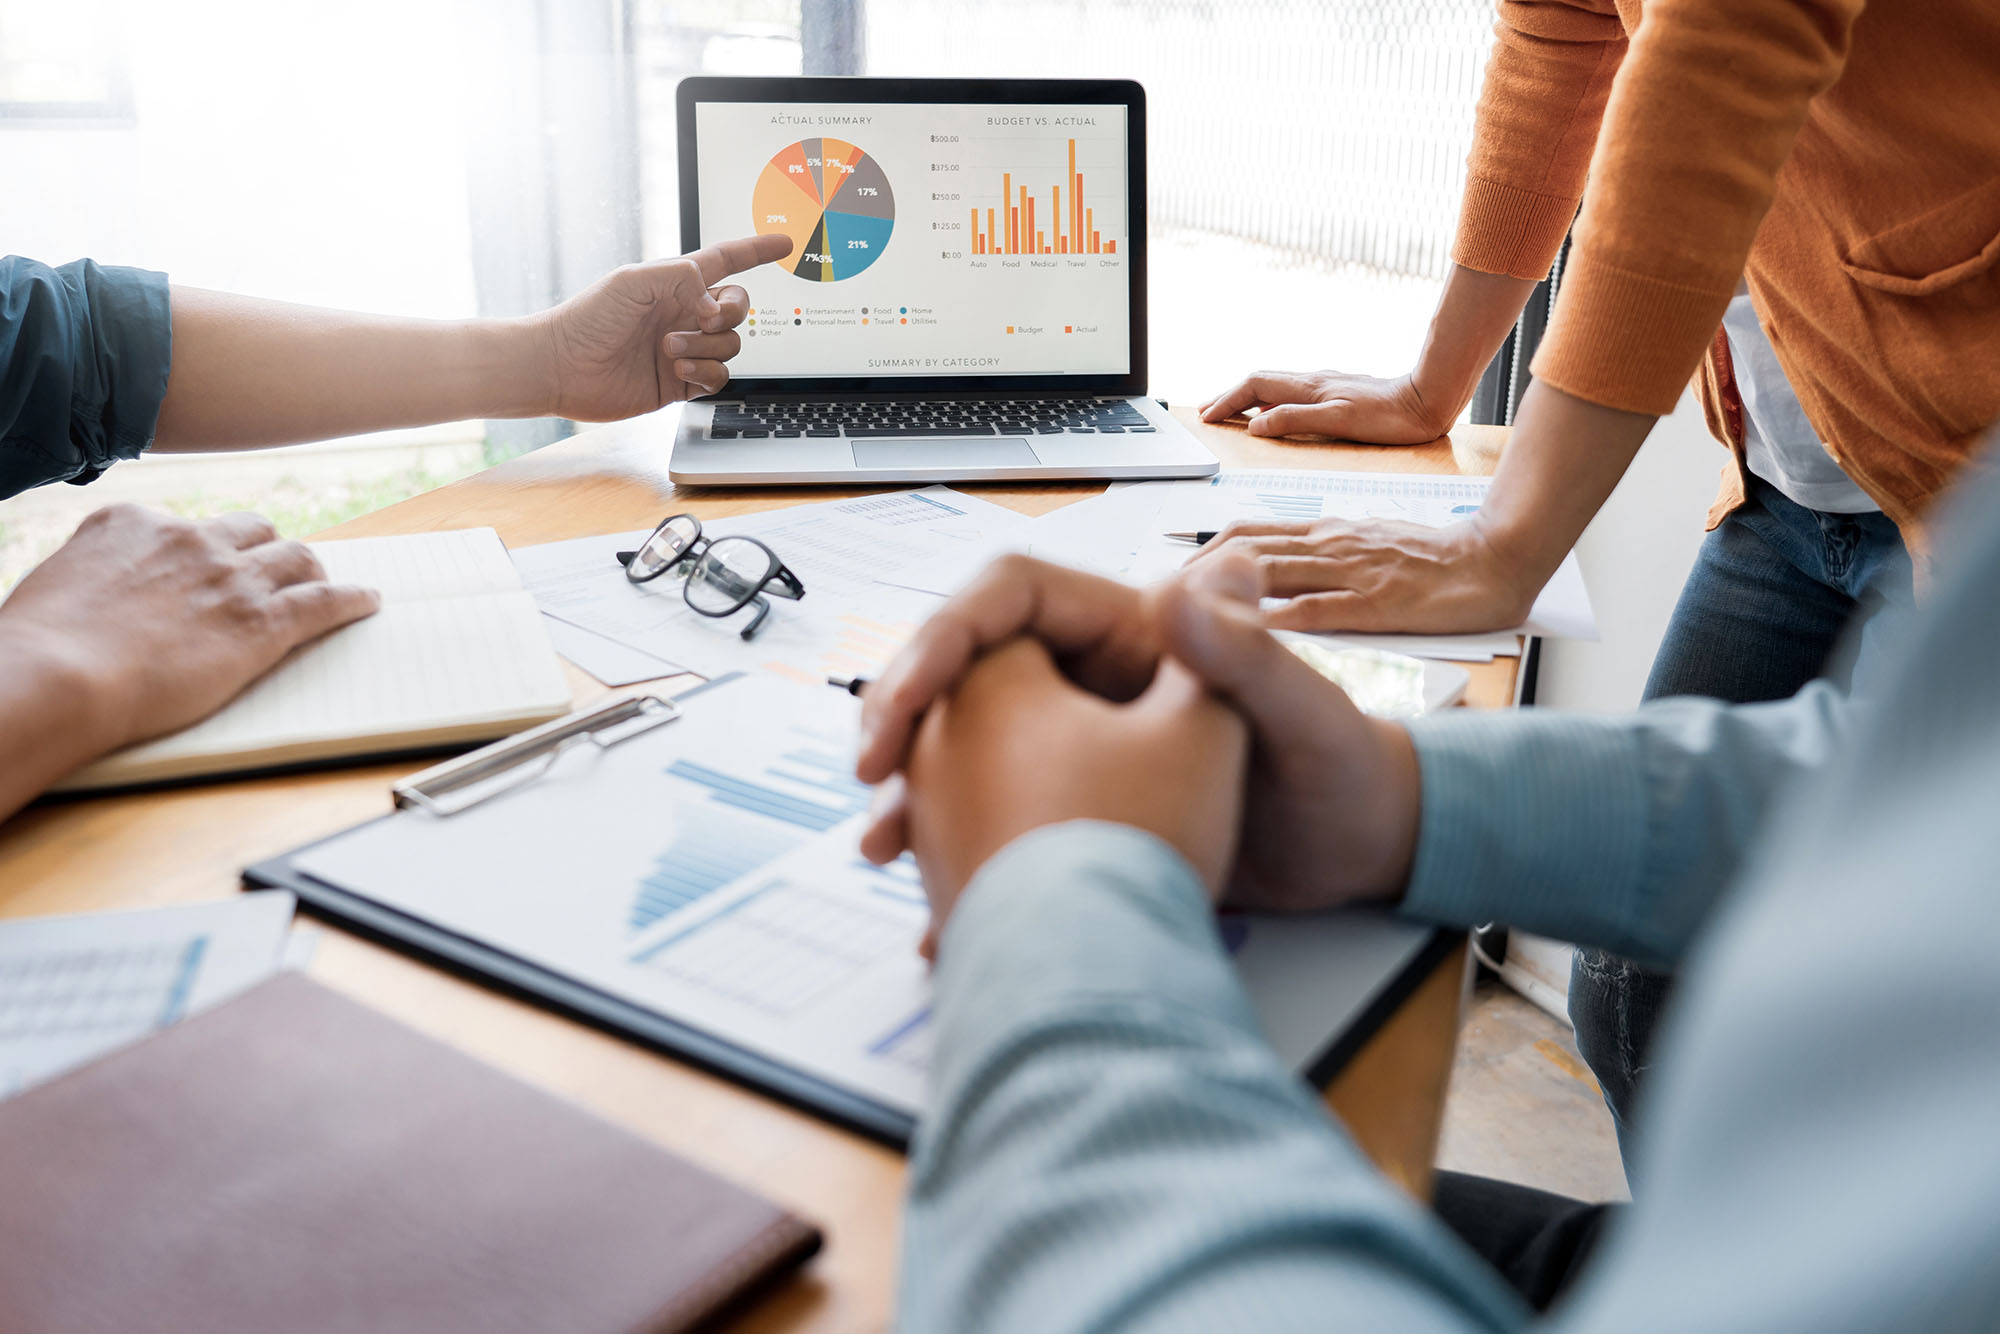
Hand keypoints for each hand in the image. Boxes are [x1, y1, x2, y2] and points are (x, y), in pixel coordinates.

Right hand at [0, 505, 380, 760]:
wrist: (58, 677)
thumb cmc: (40, 649)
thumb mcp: (56, 586)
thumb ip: (93, 577)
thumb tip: (96, 594)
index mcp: (132, 524)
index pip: (184, 526)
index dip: (202, 550)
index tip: (209, 564)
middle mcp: (189, 539)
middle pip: (251, 531)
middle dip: (265, 550)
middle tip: (274, 571)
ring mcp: (231, 577)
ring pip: (295, 558)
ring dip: (311, 570)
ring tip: (324, 584)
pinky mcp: (263, 620)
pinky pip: (325, 600)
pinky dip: (351, 600)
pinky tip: (367, 602)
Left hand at [533, 233, 793, 419]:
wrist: (562, 368)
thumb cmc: (588, 317)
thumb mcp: (635, 280)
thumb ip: (683, 278)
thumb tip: (714, 307)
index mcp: (676, 283)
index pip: (727, 260)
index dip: (757, 250)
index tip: (784, 242)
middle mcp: (684, 315)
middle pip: (738, 309)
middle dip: (729, 314)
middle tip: (699, 320)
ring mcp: (685, 349)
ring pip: (731, 346)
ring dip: (706, 348)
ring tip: (669, 350)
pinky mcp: (681, 383)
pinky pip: (718, 378)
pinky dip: (705, 373)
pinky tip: (677, 370)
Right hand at [858, 552, 1421, 915]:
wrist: (1360, 853)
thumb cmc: (1343, 768)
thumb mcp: (1301, 712)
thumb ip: (1247, 654)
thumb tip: (1186, 582)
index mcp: (1134, 629)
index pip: (1006, 600)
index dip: (942, 641)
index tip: (901, 703)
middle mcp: (1096, 675)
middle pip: (967, 671)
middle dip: (906, 719)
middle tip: (870, 777)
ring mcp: (1082, 738)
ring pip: (968, 746)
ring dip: (918, 791)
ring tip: (884, 847)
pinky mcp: (1080, 804)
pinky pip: (994, 812)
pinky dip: (958, 849)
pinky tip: (934, 902)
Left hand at [1185, 516, 1536, 634]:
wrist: (1496, 560)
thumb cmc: (1432, 563)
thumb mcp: (1364, 547)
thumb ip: (1319, 558)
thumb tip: (1268, 574)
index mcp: (1325, 534)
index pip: (1245, 534)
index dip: (1198, 555)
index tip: (1164, 582)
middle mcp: (1329, 545)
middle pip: (1242, 550)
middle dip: (1191, 576)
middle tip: (1152, 605)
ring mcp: (1351, 572)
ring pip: (1269, 571)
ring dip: (1217, 594)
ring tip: (1177, 619)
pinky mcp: (1376, 604)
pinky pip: (1316, 610)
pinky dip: (1273, 624)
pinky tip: (1240, 639)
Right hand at [1198, 369, 1451, 442]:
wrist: (1426, 400)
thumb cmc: (1387, 417)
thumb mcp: (1338, 421)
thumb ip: (1294, 420)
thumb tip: (1255, 426)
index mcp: (1309, 387)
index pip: (1254, 387)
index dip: (1227, 401)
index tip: (1207, 416)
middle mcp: (1313, 381)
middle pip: (1259, 382)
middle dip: (1229, 396)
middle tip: (1206, 411)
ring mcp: (1325, 385)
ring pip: (1274, 385)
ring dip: (1247, 397)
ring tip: (1230, 410)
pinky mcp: (1338, 392)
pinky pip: (1291, 392)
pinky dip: (1269, 400)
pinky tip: (1273, 411)